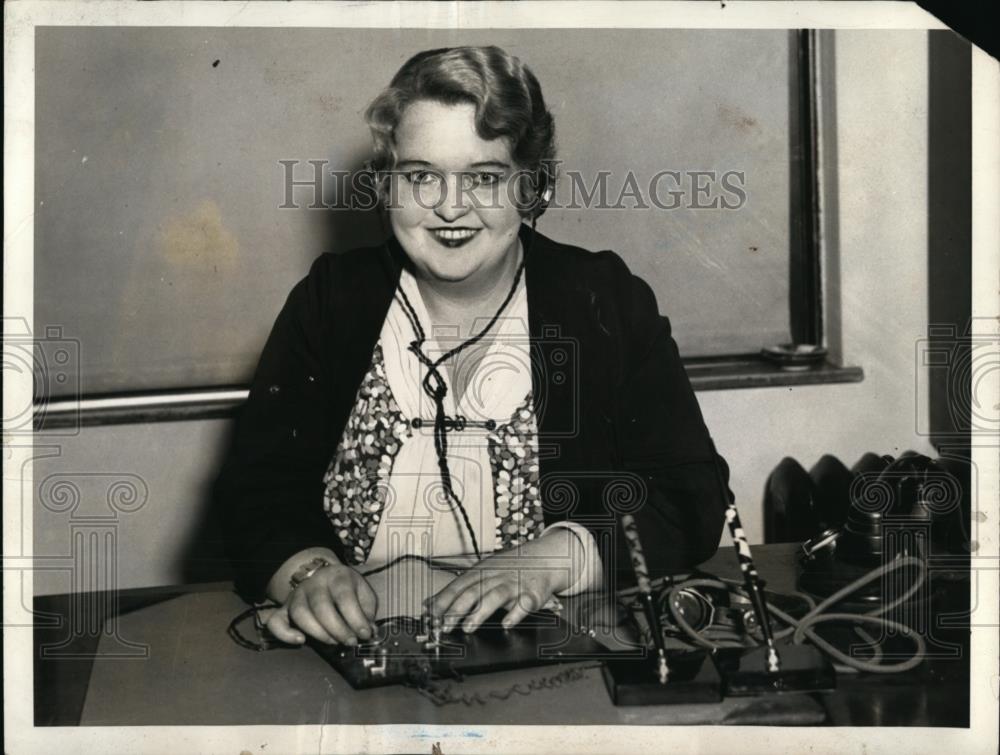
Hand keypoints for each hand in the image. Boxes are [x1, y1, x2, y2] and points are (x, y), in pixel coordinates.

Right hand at [264, 563, 377, 645]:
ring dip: (318, 633)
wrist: (322, 576)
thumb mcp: (362, 592)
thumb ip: (367, 611)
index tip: (364, 634)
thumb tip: (369, 631)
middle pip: (321, 606)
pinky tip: (300, 641)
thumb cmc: (346, 589)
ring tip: (333, 642)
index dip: (355, 618)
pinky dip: (284, 633)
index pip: (344, 596)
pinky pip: (276, 621)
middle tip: (350, 642)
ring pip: (300, 614)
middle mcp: (314, 583)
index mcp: (337, 576)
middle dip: (338, 629)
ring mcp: (296, 595)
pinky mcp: (284, 608)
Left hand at [426, 528, 581, 633]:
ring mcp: (514, 584)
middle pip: (473, 591)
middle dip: (457, 609)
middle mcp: (496, 576)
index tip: (430, 615)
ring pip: (495, 596)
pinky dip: (515, 614)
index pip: (458, 585)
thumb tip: (428, 604)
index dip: (443, 600)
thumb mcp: (481, 573)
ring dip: (480, 612)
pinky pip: (524, 603)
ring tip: (468, 628)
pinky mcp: (532, 593)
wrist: (543, 558)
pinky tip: (506, 625)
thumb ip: (456, 590)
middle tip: (444, 626)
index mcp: (481, 571)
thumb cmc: (508, 569)